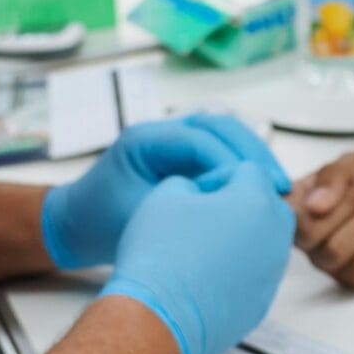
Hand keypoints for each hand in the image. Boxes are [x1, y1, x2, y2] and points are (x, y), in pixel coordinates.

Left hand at [42, 113, 287, 269]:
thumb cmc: (100, 225)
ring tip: (276, 187)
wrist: (76, 227)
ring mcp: (174, 141)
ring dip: (253, 157)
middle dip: (252, 153)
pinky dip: (242, 167)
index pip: (199, 139)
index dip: (233, 162)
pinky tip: (260, 191)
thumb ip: (180, 210)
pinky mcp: (183, 156)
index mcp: (144, 140)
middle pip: (219, 126)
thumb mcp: (139, 220)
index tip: (256, 189)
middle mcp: (161, 132)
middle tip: (278, 185)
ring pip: (225, 135)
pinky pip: (220, 152)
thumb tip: (230, 208)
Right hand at [100, 164, 296, 353]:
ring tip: (203, 246)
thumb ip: (193, 180)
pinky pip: (257, 274)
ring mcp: (271, 274)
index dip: (219, 175)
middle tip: (204, 215)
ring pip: (265, 241)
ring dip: (242, 236)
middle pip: (267, 204)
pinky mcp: (261, 304)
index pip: (249, 170)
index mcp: (255, 201)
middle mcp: (274, 236)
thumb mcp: (166, 195)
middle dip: (240, 203)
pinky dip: (239, 269)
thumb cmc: (161, 255)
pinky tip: (206, 275)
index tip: (196, 193)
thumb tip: (202, 192)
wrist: (158, 318)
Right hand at [290, 153, 353, 289]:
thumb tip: (314, 205)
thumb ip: (329, 180)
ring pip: (336, 250)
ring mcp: (326, 260)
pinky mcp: (353, 275)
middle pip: (310, 234)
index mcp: (293, 208)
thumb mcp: (347, 165)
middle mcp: (304, 238)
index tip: (324, 193)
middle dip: (345, 205)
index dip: (300, 209)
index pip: (280, 217)